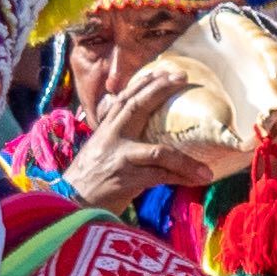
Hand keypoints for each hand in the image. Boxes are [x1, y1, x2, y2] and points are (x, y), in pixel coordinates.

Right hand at [71, 55, 243, 209]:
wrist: (69, 204)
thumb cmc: (89, 182)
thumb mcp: (99, 154)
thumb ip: (119, 142)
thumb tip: (149, 137)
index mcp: (105, 131)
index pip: (123, 99)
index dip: (143, 83)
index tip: (163, 70)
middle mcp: (110, 138)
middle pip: (136, 107)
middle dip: (159, 90)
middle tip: (182, 78)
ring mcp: (118, 158)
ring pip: (157, 152)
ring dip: (185, 160)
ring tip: (207, 167)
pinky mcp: (125, 180)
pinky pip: (160, 177)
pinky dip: (181, 178)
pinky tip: (198, 180)